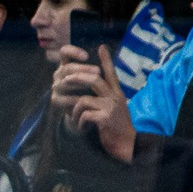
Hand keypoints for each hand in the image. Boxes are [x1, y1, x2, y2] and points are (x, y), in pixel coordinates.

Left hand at [54, 45, 134, 162]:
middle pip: (95, 80)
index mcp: (116, 94)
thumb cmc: (117, 129)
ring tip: (75, 118)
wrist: (128, 144)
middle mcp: (115, 97)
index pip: (111, 74)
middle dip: (77, 78)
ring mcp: (110, 107)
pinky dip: (79, 122)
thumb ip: (105, 100)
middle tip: (64, 79)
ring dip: (75, 109)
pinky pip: (84, 115)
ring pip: (84, 99)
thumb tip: (89, 95)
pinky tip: (82, 128)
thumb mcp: (113, 110)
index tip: (102, 47)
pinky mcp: (105, 119)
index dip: (106, 61)